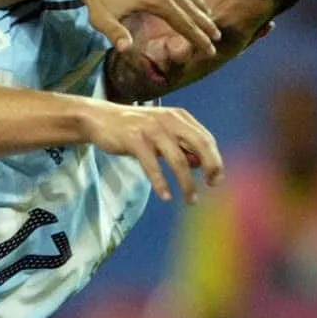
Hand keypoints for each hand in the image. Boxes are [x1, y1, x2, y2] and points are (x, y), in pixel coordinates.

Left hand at [61, 0, 217, 57]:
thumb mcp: (102, 20)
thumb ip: (116, 34)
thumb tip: (126, 49)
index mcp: (156, 0)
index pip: (183, 23)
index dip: (197, 38)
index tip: (210, 50)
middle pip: (190, 7)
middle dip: (204, 24)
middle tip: (216, 37)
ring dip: (199, 3)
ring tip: (208, 16)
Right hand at [83, 103, 223, 203]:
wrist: (100, 119)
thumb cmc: (134, 129)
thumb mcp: (161, 134)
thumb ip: (181, 146)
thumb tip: (200, 165)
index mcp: (179, 117)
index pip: (206, 138)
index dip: (215, 160)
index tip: (216, 179)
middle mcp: (169, 120)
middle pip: (199, 144)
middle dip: (210, 167)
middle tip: (211, 186)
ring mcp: (152, 129)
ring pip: (178, 160)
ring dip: (187, 183)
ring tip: (191, 200)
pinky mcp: (135, 140)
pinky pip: (153, 166)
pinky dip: (161, 183)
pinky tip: (166, 196)